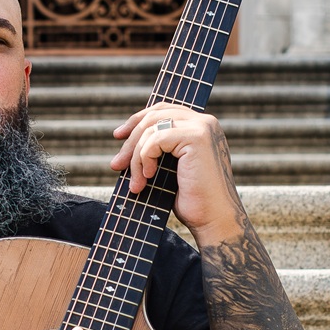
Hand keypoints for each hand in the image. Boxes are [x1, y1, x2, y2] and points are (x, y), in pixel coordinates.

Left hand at [110, 104, 245, 244]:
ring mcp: (202, 127)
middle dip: (130, 141)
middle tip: (116, 165)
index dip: (137, 120)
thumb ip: (158, 148)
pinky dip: (145, 158)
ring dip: (136, 157)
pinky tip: (148, 176)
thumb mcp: (171, 168)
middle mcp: (205, 122)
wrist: (213, 220)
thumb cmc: (193, 200)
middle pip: (154, 116)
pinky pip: (155, 139)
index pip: (163, 110)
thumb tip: (124, 138)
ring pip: (151, 129)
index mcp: (201, 126)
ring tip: (136, 183)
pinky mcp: (196, 137)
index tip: (118, 136)